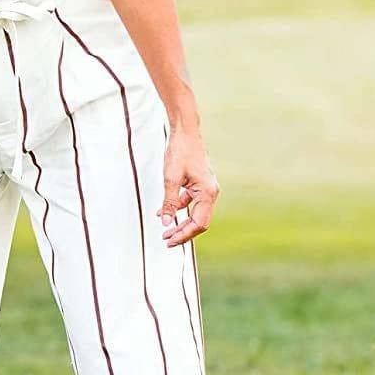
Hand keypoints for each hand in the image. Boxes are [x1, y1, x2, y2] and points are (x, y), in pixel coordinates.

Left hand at [159, 125, 218, 246]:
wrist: (185, 133)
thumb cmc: (180, 153)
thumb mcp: (171, 179)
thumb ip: (169, 202)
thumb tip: (166, 222)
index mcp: (208, 193)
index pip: (199, 223)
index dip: (184, 234)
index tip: (170, 241)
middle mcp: (210, 192)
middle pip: (199, 221)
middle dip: (183, 232)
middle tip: (167, 240)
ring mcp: (206, 188)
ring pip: (195, 212)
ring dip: (181, 222)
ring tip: (166, 231)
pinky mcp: (199, 183)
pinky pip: (191, 202)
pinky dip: (179, 208)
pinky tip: (163, 212)